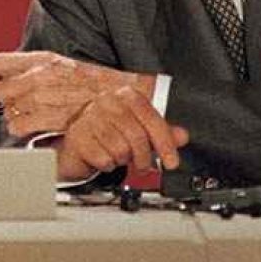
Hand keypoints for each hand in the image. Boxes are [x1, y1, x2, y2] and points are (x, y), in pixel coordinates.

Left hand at [0, 51, 154, 136]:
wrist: (120, 97)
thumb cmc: (93, 83)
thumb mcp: (62, 66)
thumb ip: (36, 70)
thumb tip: (13, 77)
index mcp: (42, 60)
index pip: (3, 60)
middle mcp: (40, 76)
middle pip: (1, 90)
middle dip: (7, 99)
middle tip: (21, 104)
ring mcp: (45, 96)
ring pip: (9, 110)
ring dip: (16, 117)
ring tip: (31, 118)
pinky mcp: (50, 116)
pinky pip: (21, 126)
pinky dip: (22, 130)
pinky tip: (32, 129)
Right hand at [55, 87, 189, 179]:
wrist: (78, 143)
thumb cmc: (110, 134)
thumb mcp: (140, 131)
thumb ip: (161, 133)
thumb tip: (182, 136)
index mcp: (126, 96)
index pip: (151, 118)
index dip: (165, 143)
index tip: (172, 162)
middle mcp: (107, 102)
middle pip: (137, 136)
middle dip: (144, 157)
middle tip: (144, 165)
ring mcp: (90, 118)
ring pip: (120, 149)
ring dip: (123, 160)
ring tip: (119, 157)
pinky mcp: (78, 136)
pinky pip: (103, 159)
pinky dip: (108, 165)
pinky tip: (104, 158)